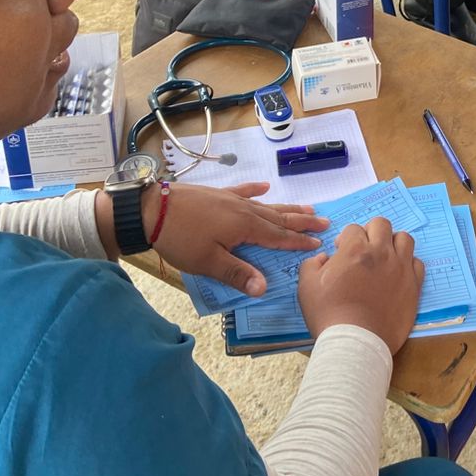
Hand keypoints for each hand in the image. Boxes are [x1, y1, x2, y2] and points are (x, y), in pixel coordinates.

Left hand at [141, 182, 327, 297]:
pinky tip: (264, 187)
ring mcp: (230, 199)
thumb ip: (237, 274)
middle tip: (324, 221)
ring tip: (306, 207)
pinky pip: (243, 190)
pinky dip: (255, 190)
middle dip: (301, 222)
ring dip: (286, 208)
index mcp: (245, 227)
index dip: (298, 242)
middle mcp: (243, 210)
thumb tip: (265, 288)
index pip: (278, 237)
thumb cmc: (180, 238)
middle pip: (278, 218)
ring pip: (265, 204)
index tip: (319, 244)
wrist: (151, 209)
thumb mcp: (208, 262)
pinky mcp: (217, 194)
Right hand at [299, 217, 424, 351]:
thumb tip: (324, 258)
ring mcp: (401, 268)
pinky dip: (408, 264)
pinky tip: (398, 274)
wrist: (356, 343)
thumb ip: (312, 264)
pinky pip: (417, 263)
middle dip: (370, 232)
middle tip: (363, 249)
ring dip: (392, 243)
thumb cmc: (328, 314)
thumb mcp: (306, 286)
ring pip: (404, 238)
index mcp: (355, 249)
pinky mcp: (414, 286)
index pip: (353, 229)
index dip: (345, 239)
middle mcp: (381, 253)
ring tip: (384, 257)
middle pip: (381, 225)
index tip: (341, 252)